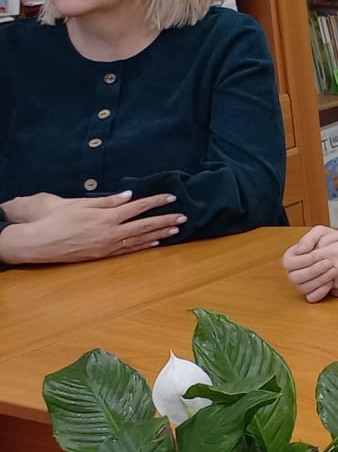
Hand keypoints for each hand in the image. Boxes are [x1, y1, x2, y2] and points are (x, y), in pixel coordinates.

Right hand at [3, 192, 181, 263]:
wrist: (40, 243)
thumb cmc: (57, 220)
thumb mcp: (80, 204)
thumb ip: (107, 202)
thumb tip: (129, 196)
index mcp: (106, 217)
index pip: (138, 207)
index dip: (156, 202)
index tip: (171, 197)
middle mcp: (111, 233)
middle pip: (144, 225)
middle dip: (165, 221)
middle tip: (183, 217)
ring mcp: (107, 246)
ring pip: (139, 240)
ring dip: (159, 234)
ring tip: (175, 230)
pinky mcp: (102, 255)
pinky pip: (128, 250)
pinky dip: (143, 246)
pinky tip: (155, 243)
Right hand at [281, 226, 337, 301]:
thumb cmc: (331, 240)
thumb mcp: (321, 233)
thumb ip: (310, 238)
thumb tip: (300, 250)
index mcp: (292, 258)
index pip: (288, 262)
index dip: (301, 260)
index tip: (316, 255)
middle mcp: (295, 272)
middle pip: (294, 277)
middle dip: (312, 270)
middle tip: (328, 263)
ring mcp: (303, 284)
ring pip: (303, 288)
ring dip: (319, 280)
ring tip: (334, 271)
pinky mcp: (313, 293)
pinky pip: (311, 298)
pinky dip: (320, 292)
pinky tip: (332, 283)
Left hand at [307, 230, 337, 298]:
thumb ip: (327, 238)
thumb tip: (312, 248)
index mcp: (334, 251)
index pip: (307, 258)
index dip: (303, 260)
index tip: (305, 260)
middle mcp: (336, 267)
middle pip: (308, 274)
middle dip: (307, 273)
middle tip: (309, 271)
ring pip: (317, 284)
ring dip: (317, 281)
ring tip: (322, 276)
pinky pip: (330, 291)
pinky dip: (331, 287)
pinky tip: (337, 281)